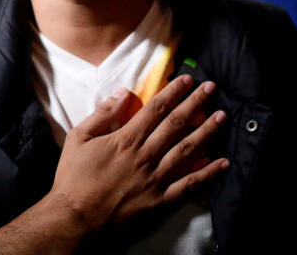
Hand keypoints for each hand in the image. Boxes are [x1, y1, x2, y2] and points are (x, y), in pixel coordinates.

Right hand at [49, 74, 228, 231]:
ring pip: (187, 151)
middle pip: (176, 124)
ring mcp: (155, 179)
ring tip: (222, 117)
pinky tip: (222, 163)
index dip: (173, 92)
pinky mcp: (159, 200)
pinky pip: (188, 186)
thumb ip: (102, 114)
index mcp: (126, 139)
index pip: (156, 109)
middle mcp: (145, 156)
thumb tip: (123, 92)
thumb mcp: (78, 138)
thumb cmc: (74, 177)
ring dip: (206, 132)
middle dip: (195, 103)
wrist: (75, 218)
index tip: (188, 79)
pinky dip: (207, 174)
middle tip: (211, 88)